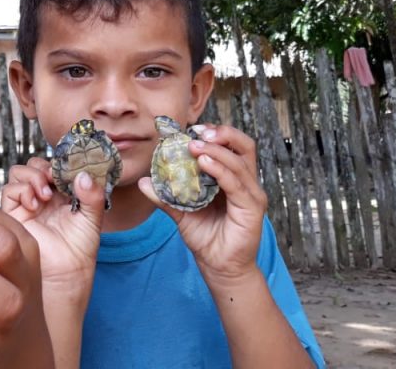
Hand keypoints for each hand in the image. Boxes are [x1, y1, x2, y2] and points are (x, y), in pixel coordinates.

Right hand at [1, 158, 105, 291]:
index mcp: (61, 192)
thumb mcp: (93, 216)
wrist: (67, 271)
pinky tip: (35, 204)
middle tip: (53, 179)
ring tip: (45, 194)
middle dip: (42, 167)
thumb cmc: (80, 247)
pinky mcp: (13, 214)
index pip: (53, 165)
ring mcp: (27, 203)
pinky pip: (9, 191)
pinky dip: (21, 191)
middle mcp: (42, 195)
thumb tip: (84, 175)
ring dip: (32, 177)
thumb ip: (93, 194)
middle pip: (33, 165)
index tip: (68, 169)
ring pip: (18, 173)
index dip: (58, 163)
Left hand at [138, 124, 265, 283]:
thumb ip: (165, 196)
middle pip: (244, 146)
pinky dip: (221, 170)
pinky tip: (204, 163)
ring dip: (217, 151)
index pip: (231, 146)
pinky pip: (237, 184)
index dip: (216, 133)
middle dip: (223, 134)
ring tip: (195, 147)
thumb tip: (143, 181)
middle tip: (198, 132)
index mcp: (232, 178)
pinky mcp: (252, 208)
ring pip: (240, 162)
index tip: (192, 129)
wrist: (218, 267)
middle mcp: (245, 183)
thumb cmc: (205, 238)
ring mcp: (251, 194)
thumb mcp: (180, 212)